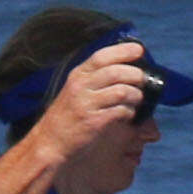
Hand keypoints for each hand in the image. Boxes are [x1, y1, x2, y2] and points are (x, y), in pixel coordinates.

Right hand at [26, 41, 157, 163]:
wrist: (50, 142)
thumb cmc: (68, 116)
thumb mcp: (77, 90)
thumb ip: (97, 79)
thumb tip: (131, 71)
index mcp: (78, 75)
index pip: (102, 56)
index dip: (123, 51)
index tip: (139, 50)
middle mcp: (81, 86)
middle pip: (117, 72)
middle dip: (136, 75)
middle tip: (142, 82)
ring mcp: (86, 103)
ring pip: (122, 91)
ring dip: (136, 95)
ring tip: (135, 101)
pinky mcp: (93, 121)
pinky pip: (121, 111)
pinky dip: (130, 112)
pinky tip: (127, 115)